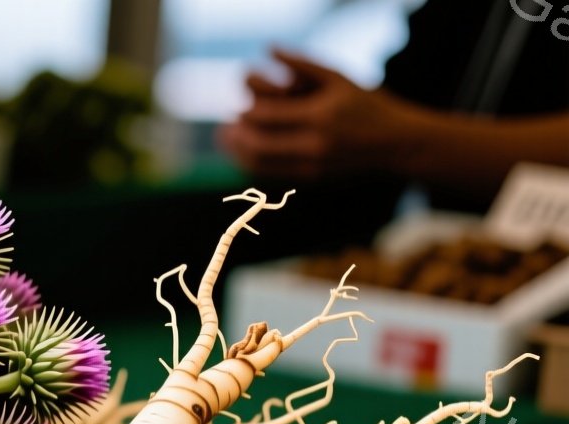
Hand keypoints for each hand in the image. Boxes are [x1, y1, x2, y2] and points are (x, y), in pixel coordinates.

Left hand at [218, 49, 413, 179]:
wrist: (396, 142)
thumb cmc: (366, 103)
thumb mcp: (338, 78)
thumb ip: (301, 63)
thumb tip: (268, 49)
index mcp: (320, 115)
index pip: (268, 116)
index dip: (246, 113)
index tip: (237, 108)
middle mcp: (316, 143)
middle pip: (259, 144)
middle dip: (236, 137)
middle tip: (224, 128)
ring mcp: (314, 164)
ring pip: (261, 164)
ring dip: (238, 154)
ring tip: (228, 142)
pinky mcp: (313, 178)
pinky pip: (272, 174)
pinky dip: (253, 165)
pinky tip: (245, 155)